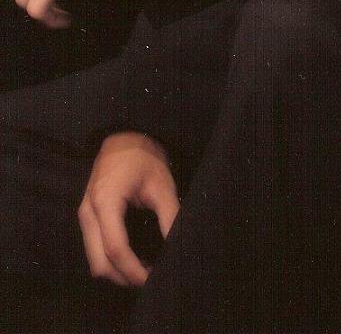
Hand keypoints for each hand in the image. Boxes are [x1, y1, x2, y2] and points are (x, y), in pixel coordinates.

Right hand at [78, 132, 179, 286]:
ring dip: (117, 272)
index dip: (134, 270)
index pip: (116, 248)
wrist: (123, 136)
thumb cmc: (143, 157)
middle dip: (125, 277)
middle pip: (100, 262)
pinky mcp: (87, 217)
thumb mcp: (162, 184)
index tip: (154, 279)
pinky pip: (95, 249)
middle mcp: (88, 212)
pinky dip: (111, 261)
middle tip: (152, 279)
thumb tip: (179, 246)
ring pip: (94, 260)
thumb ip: (170, 216)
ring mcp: (84, 215)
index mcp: (105, 201)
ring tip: (145, 271)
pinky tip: (133, 259)